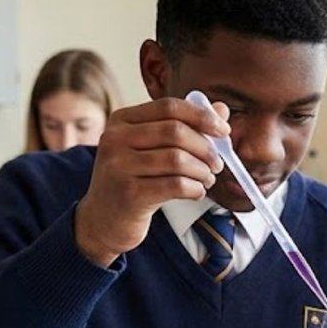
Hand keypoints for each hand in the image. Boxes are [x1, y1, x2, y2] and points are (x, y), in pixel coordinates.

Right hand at [73, 98, 228, 266]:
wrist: (103, 221)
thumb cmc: (133, 181)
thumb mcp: (151, 150)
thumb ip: (184, 127)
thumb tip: (221, 110)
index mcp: (121, 120)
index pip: (169, 107)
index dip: (201, 116)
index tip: (223, 130)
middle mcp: (115, 139)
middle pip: (175, 132)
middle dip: (205, 148)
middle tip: (217, 164)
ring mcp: (119, 166)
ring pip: (177, 159)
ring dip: (202, 171)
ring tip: (207, 179)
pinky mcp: (129, 194)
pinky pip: (175, 185)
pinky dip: (194, 188)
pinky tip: (197, 192)